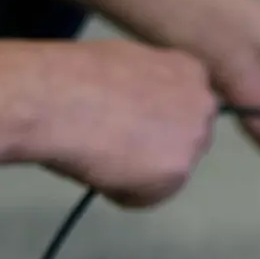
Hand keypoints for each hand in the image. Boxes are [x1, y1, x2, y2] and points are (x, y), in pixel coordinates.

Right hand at [1, 40, 218, 207]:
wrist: (55, 99)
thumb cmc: (74, 75)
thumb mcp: (124, 63)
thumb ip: (146, 87)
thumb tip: (138, 108)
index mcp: (191, 71)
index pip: (188, 106)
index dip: (158, 118)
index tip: (134, 122)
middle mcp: (203, 105)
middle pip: (187, 138)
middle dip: (158, 146)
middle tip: (117, 145)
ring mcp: (194, 140)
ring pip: (169, 171)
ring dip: (141, 172)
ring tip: (101, 156)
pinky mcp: (177, 173)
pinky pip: (149, 195)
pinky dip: (124, 193)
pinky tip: (100, 172)